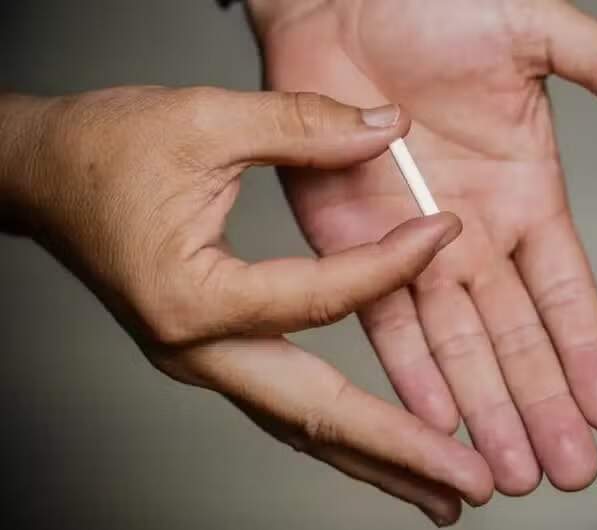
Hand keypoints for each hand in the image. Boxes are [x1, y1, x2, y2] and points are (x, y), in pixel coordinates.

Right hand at [0, 87, 492, 524]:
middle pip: (315, 415)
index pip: (319, 298)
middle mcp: (197, 351)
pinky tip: (384, 450)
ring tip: (446, 495)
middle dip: (401, 451)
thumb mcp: (204, 120)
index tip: (446, 234)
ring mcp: (204, 364)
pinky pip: (288, 406)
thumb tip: (384, 129)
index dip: (392, 265)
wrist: (42, 175)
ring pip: (303, 428)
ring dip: (378, 463)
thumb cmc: (103, 150)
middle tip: (473, 484)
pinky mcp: (214, 356)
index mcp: (193, 299)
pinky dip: (341, 435)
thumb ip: (302, 126)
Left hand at [252, 0, 596, 493]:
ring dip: (481, 406)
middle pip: (515, 335)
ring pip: (456, 344)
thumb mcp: (536, 32)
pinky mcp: (352, 243)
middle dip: (540, 402)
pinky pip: (383, 318)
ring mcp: (412, 244)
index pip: (566, 288)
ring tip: (507, 468)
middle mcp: (474, 233)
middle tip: (567, 468)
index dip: (588, 349)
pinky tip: (433, 419)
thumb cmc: (435, 7)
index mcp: (525, 192)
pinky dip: (409, 371)